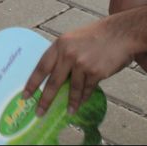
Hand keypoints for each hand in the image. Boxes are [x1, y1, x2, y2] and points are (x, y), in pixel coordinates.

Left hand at [21, 16, 136, 116]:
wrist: (120, 33)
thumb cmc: (97, 35)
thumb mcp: (73, 39)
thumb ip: (63, 54)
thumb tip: (54, 75)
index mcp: (60, 44)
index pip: (41, 67)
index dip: (32, 83)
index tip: (26, 95)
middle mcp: (68, 54)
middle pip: (53, 82)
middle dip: (45, 100)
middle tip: (39, 112)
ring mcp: (82, 64)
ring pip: (72, 89)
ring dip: (70, 103)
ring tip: (68, 111)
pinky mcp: (95, 72)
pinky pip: (87, 89)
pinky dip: (84, 97)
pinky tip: (81, 102)